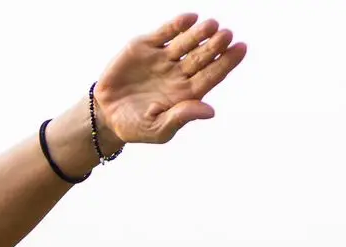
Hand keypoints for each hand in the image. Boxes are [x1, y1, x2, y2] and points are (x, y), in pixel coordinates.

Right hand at [93, 13, 248, 148]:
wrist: (104, 114)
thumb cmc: (134, 126)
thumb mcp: (157, 129)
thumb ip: (181, 118)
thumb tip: (210, 111)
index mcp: (187, 93)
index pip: (212, 75)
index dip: (227, 62)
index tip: (241, 48)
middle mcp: (180, 72)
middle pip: (202, 56)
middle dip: (215, 45)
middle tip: (226, 34)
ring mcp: (164, 58)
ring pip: (187, 42)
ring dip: (200, 33)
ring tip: (211, 25)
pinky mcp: (147, 46)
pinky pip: (166, 33)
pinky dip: (177, 25)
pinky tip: (189, 19)